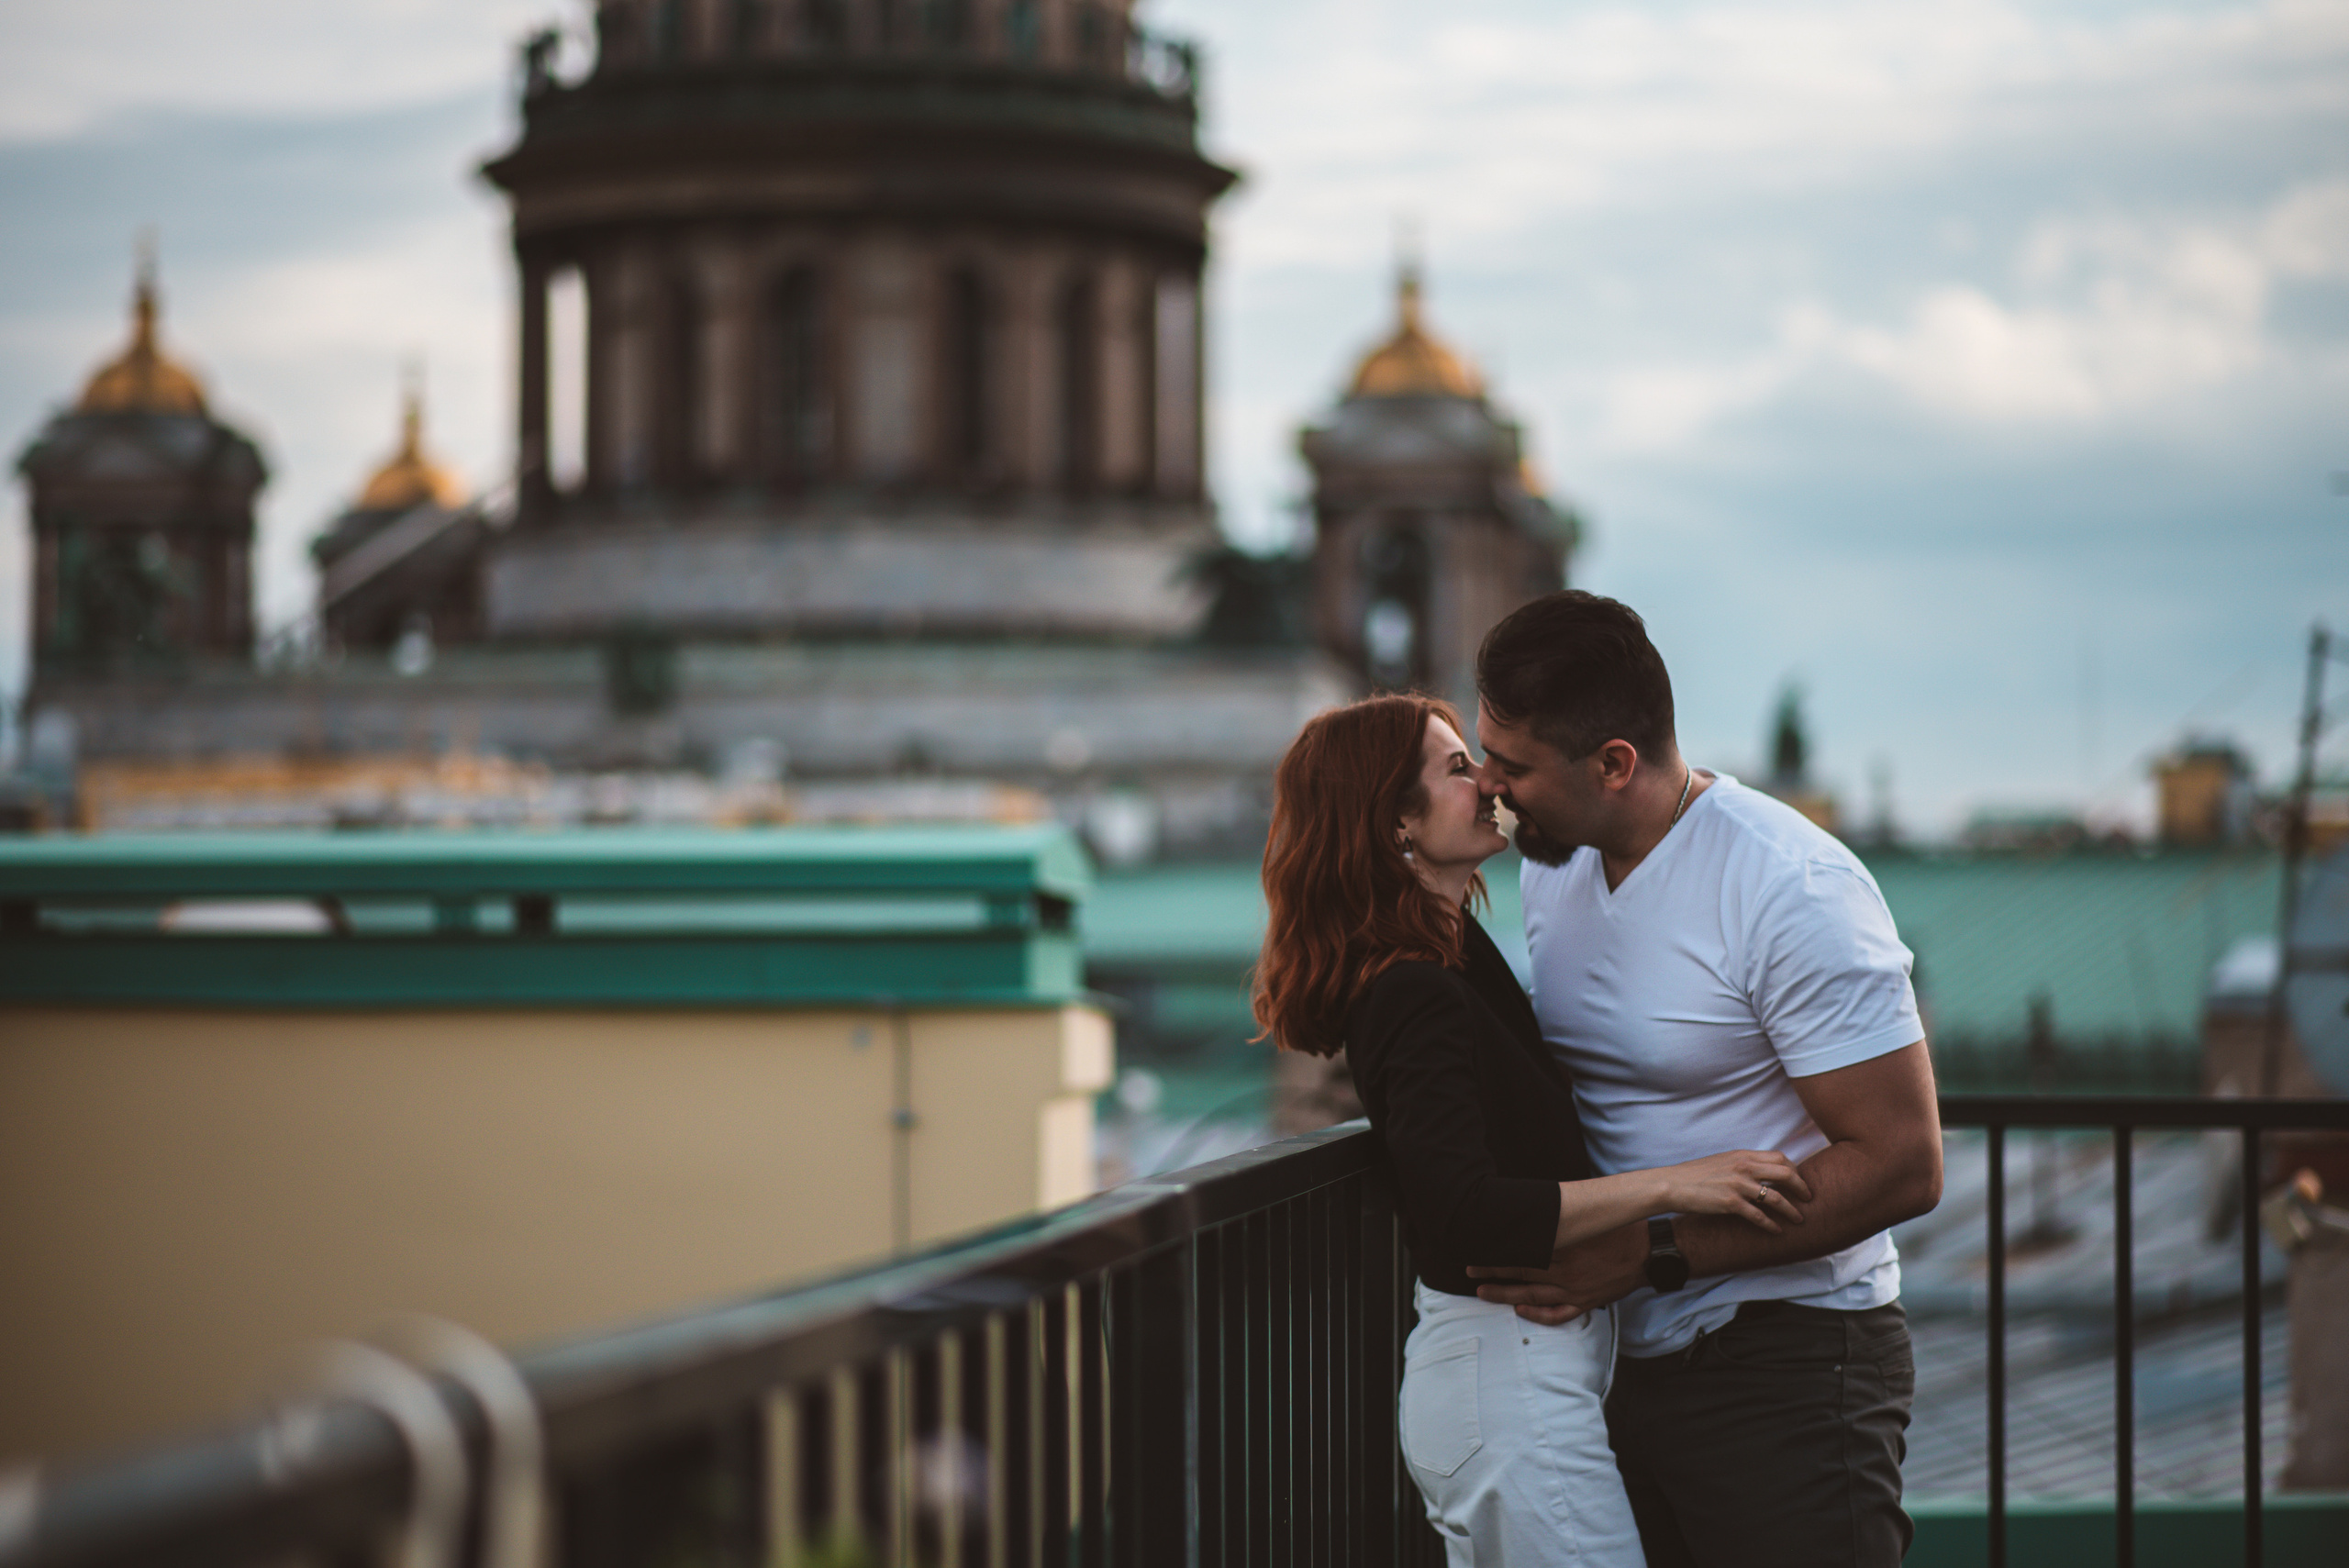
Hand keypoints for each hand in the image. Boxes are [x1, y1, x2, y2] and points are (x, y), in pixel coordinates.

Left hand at [1467, 1221, 1646, 1324]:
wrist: (1649, 1252)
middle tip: (1470, 1270)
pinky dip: (1538, 1315)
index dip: (1497, 1251)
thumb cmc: (1619, 1230)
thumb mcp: (1586, 1216)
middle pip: (1520, 1272)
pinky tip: (1521, 1312)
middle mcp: (1564, 1271)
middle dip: (1492, 1272)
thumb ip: (1561, 1218)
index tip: (1478, 1248)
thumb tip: (1537, 1211)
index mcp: (1563, 1247)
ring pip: (1531, 1296)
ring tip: (1483, 1292)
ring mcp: (1574, 1290)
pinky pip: (1557, 1314)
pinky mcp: (1586, 1303)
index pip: (1521, 1250)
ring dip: (1505, 1294)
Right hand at [1661, 1150, 1811, 1233]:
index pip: (1780, 1158)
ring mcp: (1738, 1185)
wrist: (1673, 1184)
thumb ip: (1743, 1164)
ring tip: (1799, 1219)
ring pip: (1776, 1197)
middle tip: (1809, 1198)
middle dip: (1802, 1187)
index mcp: (1742, 1155)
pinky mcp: (1730, 1203)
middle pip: (1785, 1173)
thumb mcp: (1722, 1161)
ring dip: (1791, 1210)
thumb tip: (1761, 1173)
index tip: (1799, 1181)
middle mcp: (1743, 1167)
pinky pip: (1758, 1216)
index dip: (1795, 1170)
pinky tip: (1777, 1231)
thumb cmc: (1695, 1174)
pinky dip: (1771, 1224)